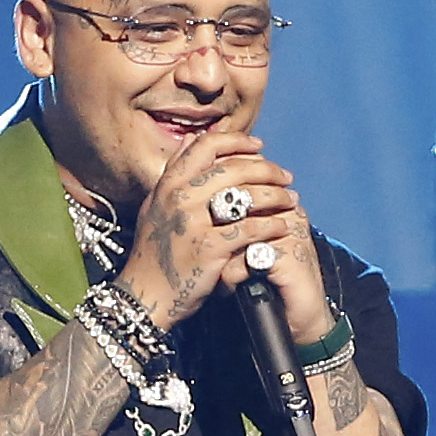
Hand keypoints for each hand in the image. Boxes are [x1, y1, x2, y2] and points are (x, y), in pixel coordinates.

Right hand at [119, 131, 329, 338]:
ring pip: (246, 196)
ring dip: (275, 196)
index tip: (259, 147)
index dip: (237, 141)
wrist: (145, 295)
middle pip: (233, 168)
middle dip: (266, 169)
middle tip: (285, 177)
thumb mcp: (155, 206)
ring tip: (290, 200)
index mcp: (168, 184)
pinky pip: (249, 229)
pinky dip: (271, 226)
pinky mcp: (209, 248)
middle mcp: (179, 197)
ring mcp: (193, 222)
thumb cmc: (154, 253)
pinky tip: (282, 227)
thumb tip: (190, 140)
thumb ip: (174, 173)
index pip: (206, 146)